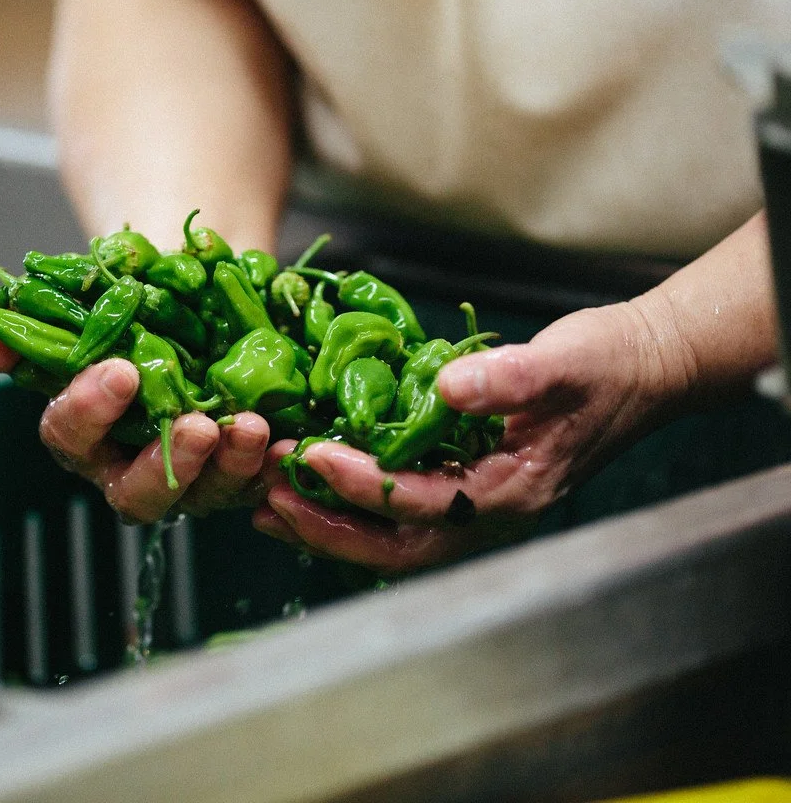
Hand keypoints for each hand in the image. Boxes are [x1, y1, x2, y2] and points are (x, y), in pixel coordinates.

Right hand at [0, 329, 270, 521]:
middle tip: (198, 426)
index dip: (89, 408)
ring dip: (229, 466)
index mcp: (85, 433)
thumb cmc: (135, 312)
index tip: (120, 370)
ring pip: (204, 496)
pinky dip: (275, 468)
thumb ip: (47, 326)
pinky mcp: (238, 476)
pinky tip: (293, 445)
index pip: (71, 434)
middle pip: (137, 493)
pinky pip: (257, 486)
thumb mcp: (94, 308)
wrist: (193, 309)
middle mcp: (130, 467)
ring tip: (253, 427)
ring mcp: (188, 480)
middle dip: (169, 464)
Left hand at [252, 300, 687, 574]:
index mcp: (513, 492)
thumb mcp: (567, 361)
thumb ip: (512, 376)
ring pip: (391, 539)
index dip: (363, 485)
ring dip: (328, 526)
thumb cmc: (609, 365)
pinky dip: (350, 506)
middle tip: (264, 501)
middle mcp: (490, 514)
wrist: (643, 370)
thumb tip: (449, 386)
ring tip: (267, 505)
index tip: (311, 454)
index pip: (424, 503)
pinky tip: (312, 486)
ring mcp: (477, 506)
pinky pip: (398, 514)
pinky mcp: (466, 486)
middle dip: (327, 529)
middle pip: (395, 547)